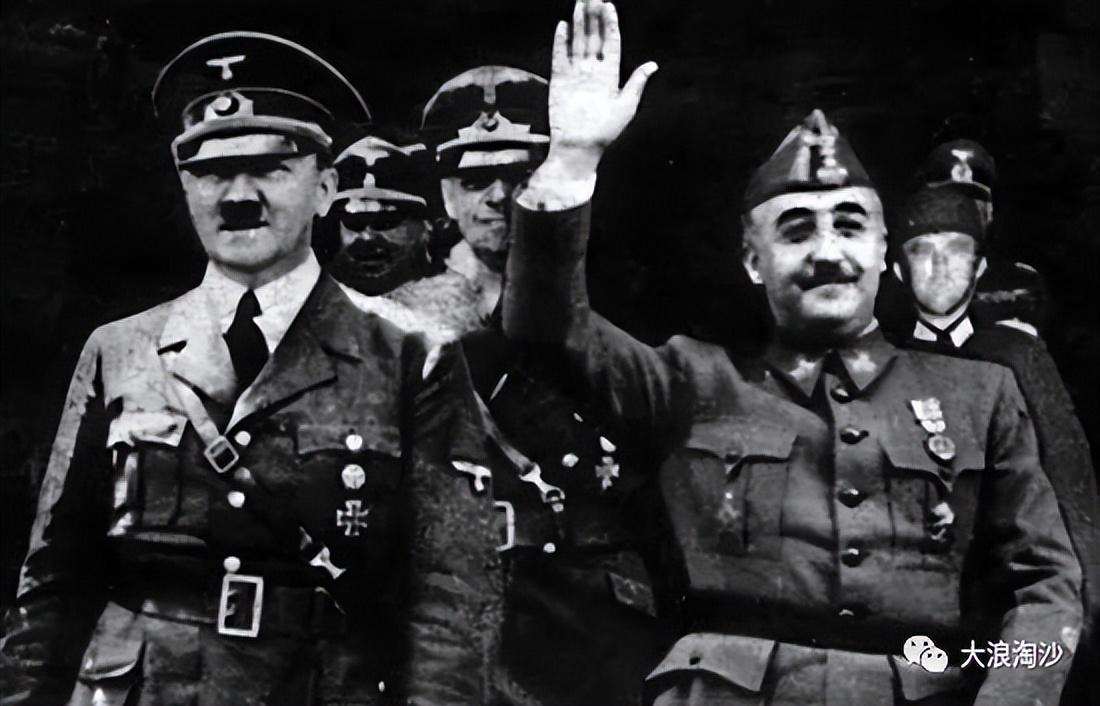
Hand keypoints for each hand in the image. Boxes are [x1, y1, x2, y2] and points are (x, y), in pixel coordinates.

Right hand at [539, 0, 656, 184]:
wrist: (579, 148)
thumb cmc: (605, 132)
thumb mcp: (626, 107)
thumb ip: (637, 83)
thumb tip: (653, 64)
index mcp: (610, 76)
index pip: (611, 43)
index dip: (610, 24)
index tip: (608, 5)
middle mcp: (593, 72)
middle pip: (594, 38)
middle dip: (593, 17)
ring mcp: (575, 75)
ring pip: (578, 43)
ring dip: (579, 23)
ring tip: (580, 3)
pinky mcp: (559, 82)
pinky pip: (559, 57)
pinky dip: (561, 42)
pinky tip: (563, 27)